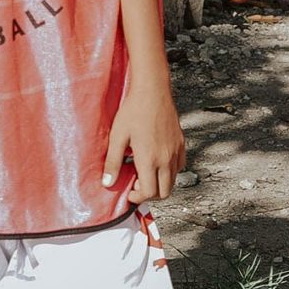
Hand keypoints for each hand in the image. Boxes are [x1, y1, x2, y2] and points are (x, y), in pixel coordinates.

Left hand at [103, 80, 184, 202]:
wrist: (153, 90)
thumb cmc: (133, 111)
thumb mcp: (117, 137)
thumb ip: (113, 162)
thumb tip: (108, 183)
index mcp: (150, 159)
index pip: (149, 192)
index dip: (138, 198)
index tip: (129, 192)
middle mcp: (166, 159)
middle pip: (164, 192)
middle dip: (150, 195)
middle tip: (137, 184)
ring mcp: (176, 151)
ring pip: (173, 180)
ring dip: (160, 183)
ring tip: (145, 172)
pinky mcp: (181, 143)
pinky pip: (180, 166)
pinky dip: (170, 171)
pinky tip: (157, 161)